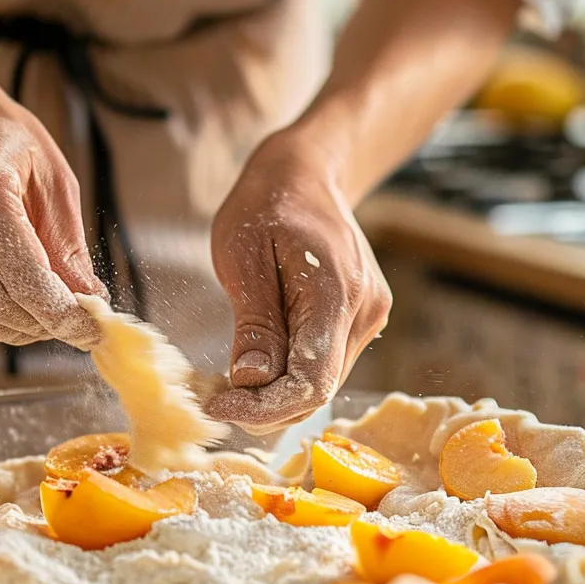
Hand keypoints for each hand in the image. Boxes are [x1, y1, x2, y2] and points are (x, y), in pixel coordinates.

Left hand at [206, 135, 390, 431]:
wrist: (306, 175)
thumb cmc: (267, 207)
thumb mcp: (242, 258)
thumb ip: (254, 323)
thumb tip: (250, 381)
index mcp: (337, 295)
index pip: (310, 382)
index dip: (264, 408)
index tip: (218, 408)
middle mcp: (364, 313)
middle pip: (318, 391)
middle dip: (265, 407)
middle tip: (216, 400)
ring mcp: (368, 318)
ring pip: (321, 383)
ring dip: (276, 394)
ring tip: (230, 383)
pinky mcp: (360, 320)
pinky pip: (324, 365)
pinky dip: (290, 376)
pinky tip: (259, 363)